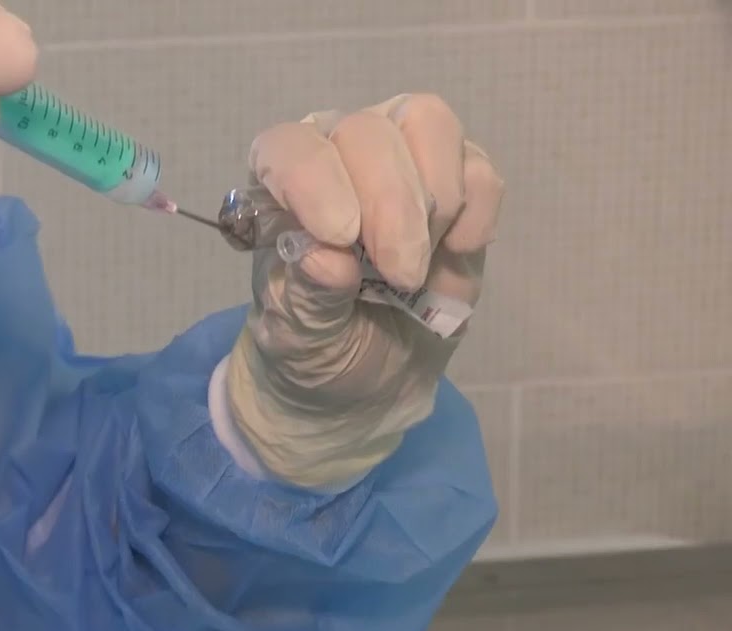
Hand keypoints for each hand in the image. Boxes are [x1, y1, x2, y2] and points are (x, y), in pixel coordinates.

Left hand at [225, 94, 504, 486]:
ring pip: (427, 124)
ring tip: (419, 267)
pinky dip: (477, 212)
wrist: (367, 380)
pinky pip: (478, 168)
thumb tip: (326, 256)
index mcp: (279, 185)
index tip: (340, 237)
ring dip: (435, 199)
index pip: (289, 148)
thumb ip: (307, 296)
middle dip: (391, 206)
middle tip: (400, 276)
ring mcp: (401, 157)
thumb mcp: (299, 338)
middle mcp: (336, 153)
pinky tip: (457, 253)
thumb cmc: (316, 346)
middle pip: (367, 132)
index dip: (315, 181)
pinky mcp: (458, 182)